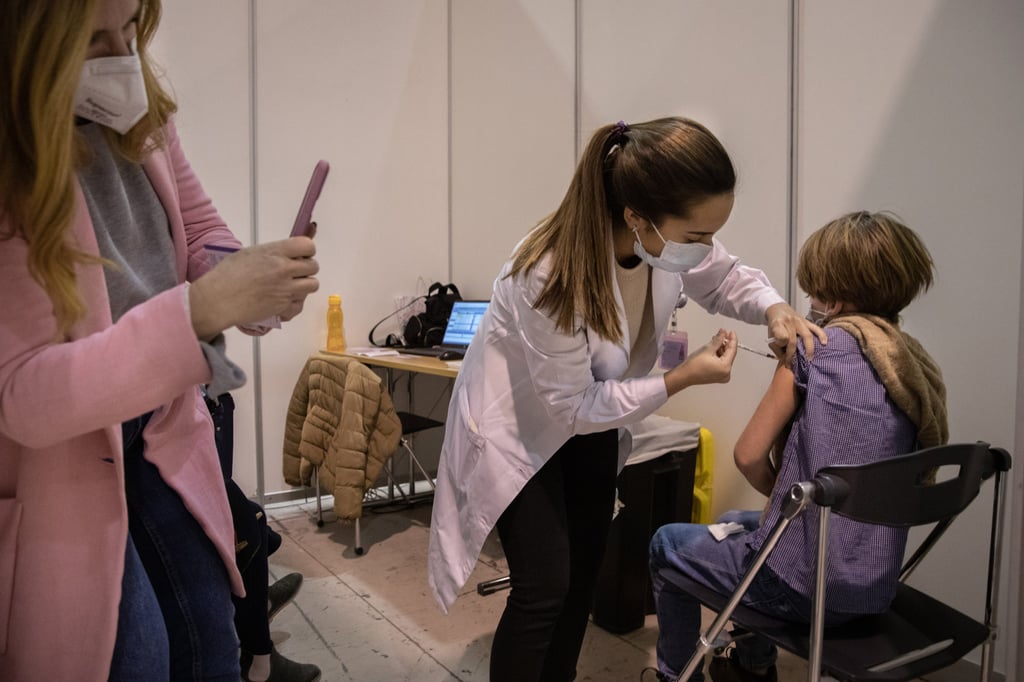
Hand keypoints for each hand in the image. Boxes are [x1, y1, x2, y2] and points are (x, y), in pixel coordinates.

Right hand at [189, 237, 318, 340]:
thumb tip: (287, 254)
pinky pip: (300, 304)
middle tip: (295, 273)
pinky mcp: (283, 306)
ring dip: (304, 286)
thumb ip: (272, 253)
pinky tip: (283, 301)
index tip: (301, 255)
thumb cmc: (227, 275)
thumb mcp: (249, 254)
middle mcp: (284, 269)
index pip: (307, 245)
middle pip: (313, 266)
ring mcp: (285, 288)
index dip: (307, 251)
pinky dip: (294, 303)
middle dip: (306, 269)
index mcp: (275, 252)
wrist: (217, 300)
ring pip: (312, 285)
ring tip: (290, 287)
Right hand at [664, 329, 736, 395]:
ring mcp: (722, 376)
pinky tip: (714, 349)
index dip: (732, 339)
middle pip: (729, 354)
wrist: (685, 375)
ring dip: (721, 349)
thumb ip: (718, 340)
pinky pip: (722, 363)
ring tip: (715, 341)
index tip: (731, 332)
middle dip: (725, 344)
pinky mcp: (718, 376)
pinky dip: (719, 356)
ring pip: (725, 358)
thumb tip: (723, 333)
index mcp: (726, 367)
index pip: (733, 350)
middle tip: (722, 334)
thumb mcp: (708, 349)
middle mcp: (726, 373)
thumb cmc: (694, 366)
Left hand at [765, 302, 825, 361]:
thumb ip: (776, 347)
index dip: (781, 345)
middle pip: (793, 340)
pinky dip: (821, 335)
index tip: (781, 352)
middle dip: (792, 355)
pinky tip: (824, 343)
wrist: (778, 310)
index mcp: (777, 324)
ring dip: (809, 349)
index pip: (781, 335)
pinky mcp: (807, 321)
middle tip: (792, 364)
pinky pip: (816, 328)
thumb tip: (785, 358)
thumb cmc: (774, 326)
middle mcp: (789, 321)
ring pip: (807, 336)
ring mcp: (799, 321)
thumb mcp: (770, 335)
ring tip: (809, 359)